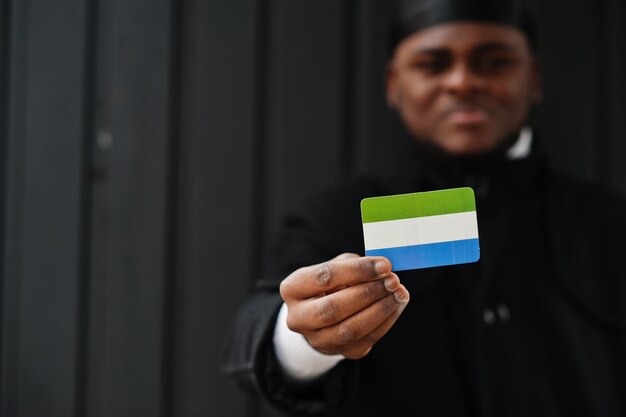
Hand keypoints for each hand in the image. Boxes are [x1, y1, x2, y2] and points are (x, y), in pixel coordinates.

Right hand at [279, 253, 409, 358]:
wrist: (319, 314)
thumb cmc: (330, 283)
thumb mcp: (335, 266)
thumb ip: (354, 265)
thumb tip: (382, 269)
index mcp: (292, 289)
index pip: (325, 278)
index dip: (357, 271)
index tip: (384, 265)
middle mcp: (298, 318)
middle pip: (334, 308)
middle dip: (368, 293)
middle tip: (393, 281)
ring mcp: (316, 339)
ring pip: (350, 329)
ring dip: (380, 310)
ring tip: (399, 294)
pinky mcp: (337, 352)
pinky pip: (365, 341)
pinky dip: (385, 323)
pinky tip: (396, 307)